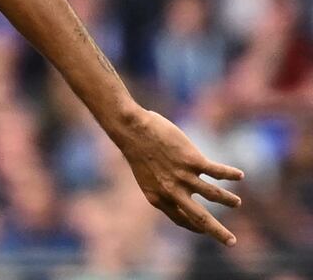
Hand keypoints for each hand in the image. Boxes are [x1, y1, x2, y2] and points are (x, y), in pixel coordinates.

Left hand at [116, 109, 244, 245]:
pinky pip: (217, 172)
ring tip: (237, 203)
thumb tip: (175, 192)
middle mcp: (172, 192)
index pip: (181, 219)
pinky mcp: (193, 161)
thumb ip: (161, 187)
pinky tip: (240, 175)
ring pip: (213, 195)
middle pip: (200, 219)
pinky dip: (230, 174)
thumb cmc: (137, 149)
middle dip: (218, 232)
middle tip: (232, 242)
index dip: (194, 227)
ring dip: (228, 200)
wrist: (131, 129)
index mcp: (158, 198)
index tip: (203, 230)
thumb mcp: (146, 176)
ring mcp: (183, 177)